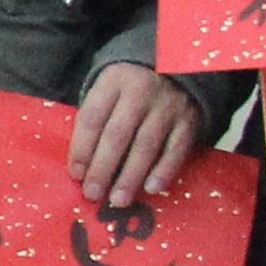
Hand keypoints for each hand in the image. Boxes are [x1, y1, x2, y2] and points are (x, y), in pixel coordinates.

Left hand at [71, 61, 207, 203]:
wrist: (176, 65)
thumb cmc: (131, 86)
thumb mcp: (109, 88)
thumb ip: (97, 118)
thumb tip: (82, 164)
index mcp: (113, 82)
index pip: (93, 117)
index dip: (82, 148)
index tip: (75, 174)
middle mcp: (140, 92)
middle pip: (117, 134)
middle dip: (103, 167)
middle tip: (93, 193)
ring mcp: (167, 106)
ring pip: (146, 145)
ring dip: (131, 176)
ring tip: (118, 199)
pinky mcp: (189, 120)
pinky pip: (176, 149)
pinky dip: (164, 170)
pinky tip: (152, 188)